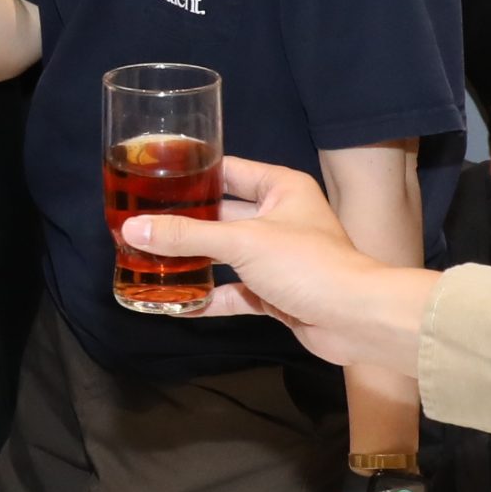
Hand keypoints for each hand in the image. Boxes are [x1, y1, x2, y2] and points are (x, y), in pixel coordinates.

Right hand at [124, 155, 435, 377]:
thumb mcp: (242, 242)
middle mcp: (280, 218)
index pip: (228, 171)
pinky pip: (236, 292)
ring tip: (148, 261)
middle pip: (221, 215)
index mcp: (281, 188)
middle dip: (184, 224)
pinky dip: (210, 298)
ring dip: (193, 262)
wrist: (356, 320)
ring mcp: (278, 258)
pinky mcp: (277, 293)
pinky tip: (177, 303)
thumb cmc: (309, 265)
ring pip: (225, 256)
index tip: (153, 178)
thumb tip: (134, 228)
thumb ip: (187, 235)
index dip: (192, 174)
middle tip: (140, 225)